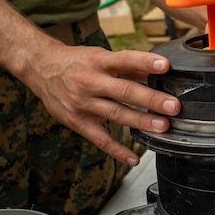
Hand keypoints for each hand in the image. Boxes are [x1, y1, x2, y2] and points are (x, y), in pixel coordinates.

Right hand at [23, 41, 180, 165]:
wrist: (41, 68)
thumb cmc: (77, 62)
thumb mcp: (100, 56)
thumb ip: (127, 67)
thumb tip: (156, 73)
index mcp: (98, 61)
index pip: (124, 60)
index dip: (145, 62)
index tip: (165, 66)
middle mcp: (90, 82)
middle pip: (124, 91)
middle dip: (151, 99)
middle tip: (173, 106)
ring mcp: (83, 103)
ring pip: (115, 114)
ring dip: (140, 121)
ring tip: (162, 127)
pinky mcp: (77, 121)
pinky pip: (100, 139)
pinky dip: (117, 150)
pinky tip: (134, 158)